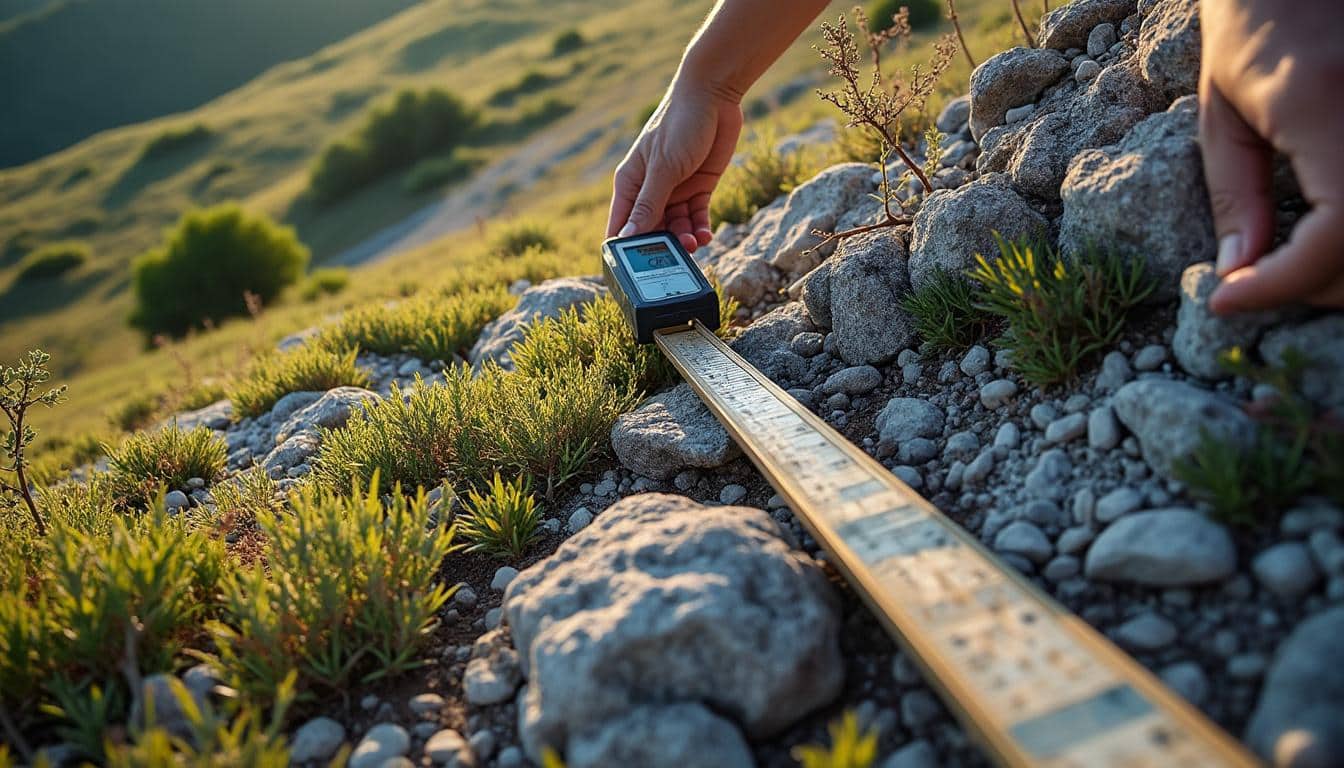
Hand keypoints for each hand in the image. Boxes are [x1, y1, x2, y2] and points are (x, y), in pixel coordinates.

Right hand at [606, 85, 742, 251]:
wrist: (714, 96)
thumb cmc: (680, 124)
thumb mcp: (663, 168)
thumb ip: (647, 205)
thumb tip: (627, 238)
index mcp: (630, 183)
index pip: (621, 225)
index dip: (624, 249)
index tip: (634, 270)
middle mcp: (650, 190)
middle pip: (651, 230)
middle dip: (662, 245)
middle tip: (676, 256)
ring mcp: (675, 189)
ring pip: (676, 226)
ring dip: (684, 238)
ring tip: (695, 243)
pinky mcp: (698, 187)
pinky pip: (696, 216)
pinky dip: (700, 227)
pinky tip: (705, 235)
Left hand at [1200, 0, 1343, 313]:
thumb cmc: (1253, 22)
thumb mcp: (1224, 110)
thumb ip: (1235, 195)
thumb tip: (1238, 272)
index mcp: (1322, 101)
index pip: (1338, 229)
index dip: (1286, 282)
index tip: (1228, 298)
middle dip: (1318, 287)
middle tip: (1258, 286)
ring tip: (1294, 268)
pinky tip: (1330, 238)